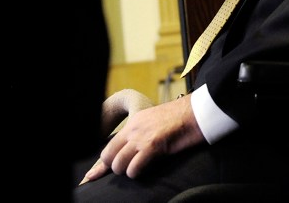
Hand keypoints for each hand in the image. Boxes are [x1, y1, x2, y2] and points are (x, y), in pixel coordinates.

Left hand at [79, 94, 204, 183]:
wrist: (197, 111)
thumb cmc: (183, 119)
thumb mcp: (157, 122)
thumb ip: (144, 133)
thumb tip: (137, 149)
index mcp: (134, 122)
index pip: (110, 146)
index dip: (102, 164)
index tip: (92, 176)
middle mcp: (134, 128)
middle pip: (109, 156)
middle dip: (115, 168)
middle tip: (129, 170)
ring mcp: (142, 137)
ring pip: (119, 164)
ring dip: (126, 171)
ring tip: (139, 170)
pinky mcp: (153, 146)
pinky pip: (134, 167)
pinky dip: (136, 173)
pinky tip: (145, 170)